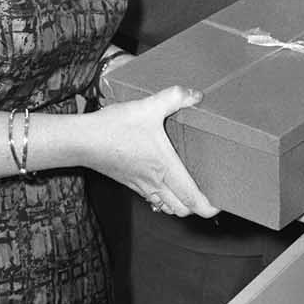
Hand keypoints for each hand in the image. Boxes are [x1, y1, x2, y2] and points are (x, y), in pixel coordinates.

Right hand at [86, 86, 218, 217]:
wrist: (83, 141)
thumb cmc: (115, 127)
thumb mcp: (148, 106)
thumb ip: (174, 97)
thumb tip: (196, 94)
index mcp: (164, 168)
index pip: (192, 199)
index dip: (209, 207)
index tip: (220, 204)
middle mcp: (155, 182)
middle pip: (182, 209)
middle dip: (197, 207)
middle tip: (209, 195)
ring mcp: (141, 186)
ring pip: (167, 207)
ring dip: (180, 204)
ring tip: (191, 191)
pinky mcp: (130, 183)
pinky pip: (153, 200)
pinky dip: (164, 199)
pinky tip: (165, 183)